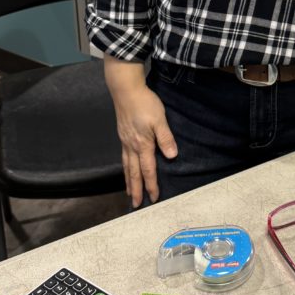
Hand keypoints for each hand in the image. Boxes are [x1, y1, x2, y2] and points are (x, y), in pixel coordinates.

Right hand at [103, 57, 176, 205]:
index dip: (152, 184)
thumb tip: (172, 156)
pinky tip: (126, 169)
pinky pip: (123, 157)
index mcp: (143, 144)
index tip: (154, 198)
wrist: (125, 90)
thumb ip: (165, 138)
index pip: (148, 169)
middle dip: (136, 189)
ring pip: (126, 166)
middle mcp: (132, 146)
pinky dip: (124, 168)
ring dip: (128, 181)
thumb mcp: (160, 119)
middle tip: (136, 204)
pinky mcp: (122, 135)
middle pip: (134, 173)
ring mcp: (125, 141)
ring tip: (129, 192)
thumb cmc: (144, 103)